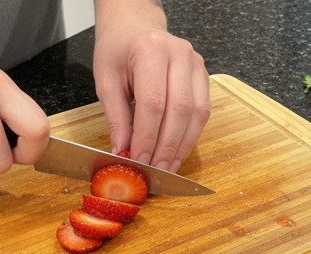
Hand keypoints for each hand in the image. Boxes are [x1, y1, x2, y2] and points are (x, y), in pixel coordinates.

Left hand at [92, 0, 210, 171]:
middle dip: (166, 147)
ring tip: (168, 167)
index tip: (139, 160)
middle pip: (178, 112)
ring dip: (181, 146)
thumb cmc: (118, 49)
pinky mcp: (204, 77)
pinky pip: (202, 114)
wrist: (134, 26)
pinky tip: (178, 152)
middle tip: (155, 170)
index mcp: (150, 49)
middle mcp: (179, 55)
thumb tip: (124, 153)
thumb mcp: (106, 80)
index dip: (147, 137)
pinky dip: (190, 137)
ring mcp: (196, 65)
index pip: (153, 103)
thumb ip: (117, 118)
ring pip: (195, 116)